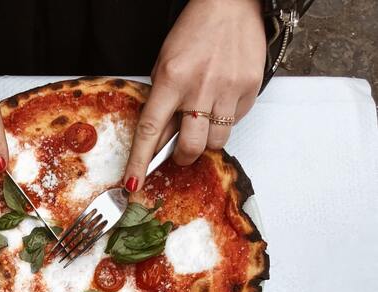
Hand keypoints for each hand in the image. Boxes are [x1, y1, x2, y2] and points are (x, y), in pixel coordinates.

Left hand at [123, 0, 265, 190]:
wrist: (232, 4)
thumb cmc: (196, 32)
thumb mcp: (166, 64)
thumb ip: (162, 103)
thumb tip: (160, 142)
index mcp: (172, 78)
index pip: (150, 130)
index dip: (140, 161)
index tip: (134, 182)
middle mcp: (200, 86)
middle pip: (190, 147)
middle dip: (182, 156)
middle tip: (180, 150)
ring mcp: (227, 89)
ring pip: (215, 142)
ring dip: (206, 140)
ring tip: (204, 118)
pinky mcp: (248, 89)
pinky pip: (234, 123)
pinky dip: (225, 120)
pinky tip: (221, 98)